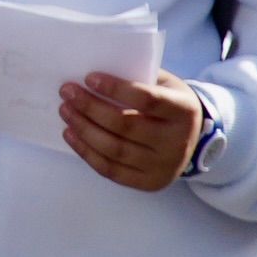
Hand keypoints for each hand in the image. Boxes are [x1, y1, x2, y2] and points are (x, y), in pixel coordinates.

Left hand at [63, 69, 210, 190]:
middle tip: (67, 92)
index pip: (148, 100)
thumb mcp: (162, 84)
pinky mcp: (150, 183)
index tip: (89, 78)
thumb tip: (90, 73)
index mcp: (184, 111)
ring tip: (65, 110)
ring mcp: (165, 166)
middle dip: (90, 108)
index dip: (116, 89)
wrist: (191, 138)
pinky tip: (70, 134)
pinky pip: (111, 170)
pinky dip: (86, 152)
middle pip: (126, 126)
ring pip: (115, 149)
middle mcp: (178, 142)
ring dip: (83, 129)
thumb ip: (135, 76)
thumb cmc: (166, 103)